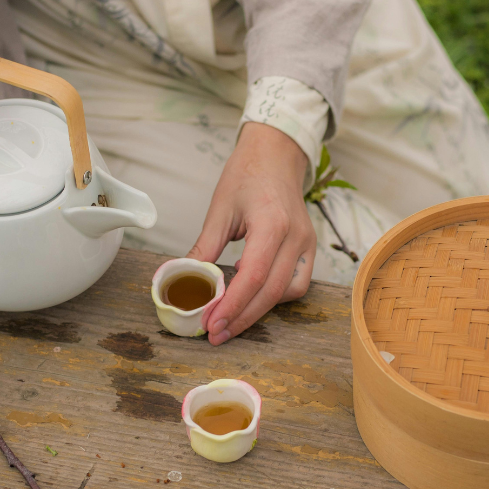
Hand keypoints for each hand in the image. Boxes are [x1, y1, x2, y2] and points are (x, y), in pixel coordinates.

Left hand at [187, 123, 315, 344]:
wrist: (276, 155)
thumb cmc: (247, 175)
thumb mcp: (220, 209)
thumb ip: (204, 248)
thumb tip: (180, 278)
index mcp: (273, 224)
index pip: (253, 277)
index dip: (232, 305)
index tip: (211, 323)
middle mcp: (296, 237)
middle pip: (270, 292)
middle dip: (241, 318)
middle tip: (215, 333)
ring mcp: (306, 243)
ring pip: (287, 293)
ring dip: (259, 310)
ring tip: (231, 318)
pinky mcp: (308, 248)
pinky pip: (296, 284)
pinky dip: (274, 297)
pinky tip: (252, 297)